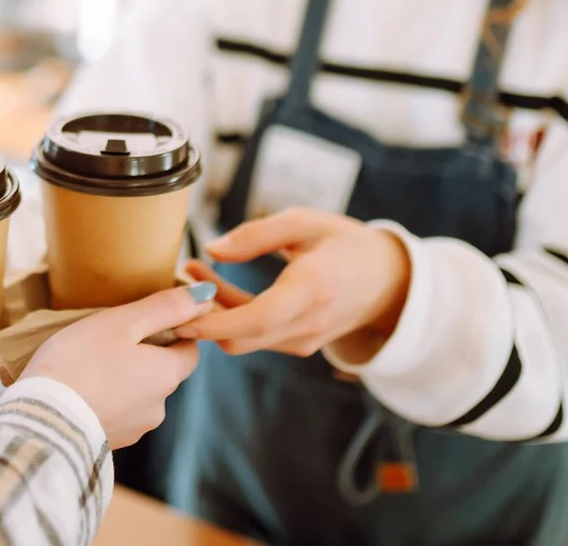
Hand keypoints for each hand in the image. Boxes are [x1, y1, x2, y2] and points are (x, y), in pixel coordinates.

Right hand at [22, 283, 213, 448]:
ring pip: (137, 395)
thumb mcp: (122, 323)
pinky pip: (115, 414)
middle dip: (142, 356)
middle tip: (108, 339)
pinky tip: (79, 391)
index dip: (173, 332)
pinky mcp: (109, 443)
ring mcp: (134, 429)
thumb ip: (164, 308)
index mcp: (167, 375)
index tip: (144, 321)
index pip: (189, 351)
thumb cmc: (80, 362)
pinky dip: (104, 400)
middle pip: (162, 373)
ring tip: (87, 366)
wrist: (42, 421)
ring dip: (122, 380)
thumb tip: (206, 294)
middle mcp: (159, 407)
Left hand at [175, 209, 410, 362]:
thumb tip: (213, 250)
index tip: (180, 311)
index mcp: (313, 288)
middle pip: (241, 338)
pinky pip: (257, 338)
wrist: (388, 280)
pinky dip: (233, 320)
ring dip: (214, 314)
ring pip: (245, 340)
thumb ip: (257, 235)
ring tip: (195, 273)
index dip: (214, 321)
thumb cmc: (344, 244)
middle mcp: (308, 323)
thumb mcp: (304, 222)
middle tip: (181, 276)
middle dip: (203, 315)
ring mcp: (305, 340)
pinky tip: (219, 290)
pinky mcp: (299, 345)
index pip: (257, 318)